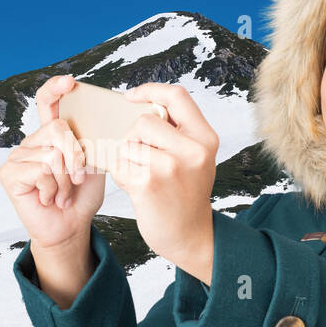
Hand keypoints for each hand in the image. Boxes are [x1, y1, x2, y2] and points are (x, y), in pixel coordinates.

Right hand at [0, 74, 106, 251]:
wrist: (69, 227)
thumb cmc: (80, 197)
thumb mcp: (95, 164)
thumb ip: (92, 142)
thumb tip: (100, 124)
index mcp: (52, 134)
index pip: (47, 101)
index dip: (55, 87)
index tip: (70, 81)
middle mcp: (32, 141)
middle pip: (58, 128)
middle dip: (76, 157)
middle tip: (77, 179)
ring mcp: (18, 156)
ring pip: (52, 154)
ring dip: (65, 181)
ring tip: (62, 194)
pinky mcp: (9, 173)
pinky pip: (40, 171)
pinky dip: (52, 189)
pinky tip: (48, 199)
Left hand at [109, 82, 218, 282]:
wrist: (190, 236)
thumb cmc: (186, 194)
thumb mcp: (196, 157)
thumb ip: (178, 131)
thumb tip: (140, 103)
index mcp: (205, 138)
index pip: (177, 96)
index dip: (150, 90)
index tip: (131, 96)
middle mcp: (192, 150)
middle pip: (143, 121)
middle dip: (135, 138)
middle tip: (145, 159)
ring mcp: (170, 167)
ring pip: (128, 144)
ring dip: (127, 160)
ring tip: (145, 177)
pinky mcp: (148, 184)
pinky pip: (119, 165)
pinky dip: (122, 176)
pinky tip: (138, 189)